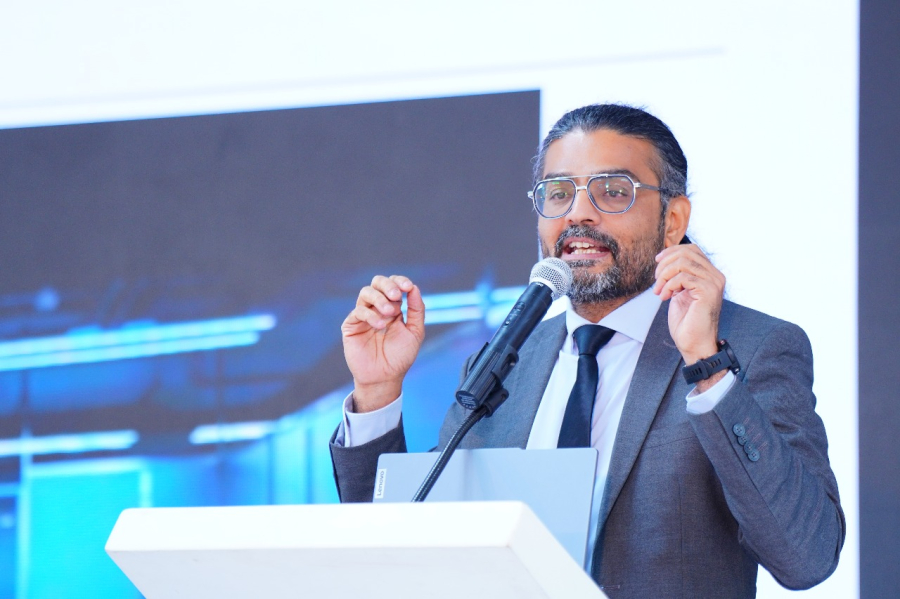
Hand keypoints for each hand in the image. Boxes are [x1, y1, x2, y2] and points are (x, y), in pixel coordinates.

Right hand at [341, 275, 425, 412]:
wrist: (385, 377)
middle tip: (396, 296)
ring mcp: (364, 315)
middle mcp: (377, 308)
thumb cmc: (400, 356)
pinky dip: (371, 315)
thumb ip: (417, 310)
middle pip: (377, 282)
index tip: (408, 287)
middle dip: (388, 285)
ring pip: (366, 292)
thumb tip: (414, 288)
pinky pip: (358, 311)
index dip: (400, 281)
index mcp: (393, 307)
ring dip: (380, 298)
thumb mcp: (415, 332)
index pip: (394, 284)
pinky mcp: (351, 326)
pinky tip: (380, 326)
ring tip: (390, 312)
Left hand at [653, 244, 724, 369]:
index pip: (692, 250)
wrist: (694, 344)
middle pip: (686, 253)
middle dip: (665, 264)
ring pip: (683, 263)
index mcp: (710, 274)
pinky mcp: (708, 291)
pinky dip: (668, 285)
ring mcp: (713, 283)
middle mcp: (716, 276)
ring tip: (659, 291)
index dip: (672, 251)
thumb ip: (678, 276)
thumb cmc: (686, 321)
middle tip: (656, 280)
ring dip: (664, 275)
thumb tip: (666, 259)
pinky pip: (682, 277)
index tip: (657, 261)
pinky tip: (664, 297)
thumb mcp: (680, 292)